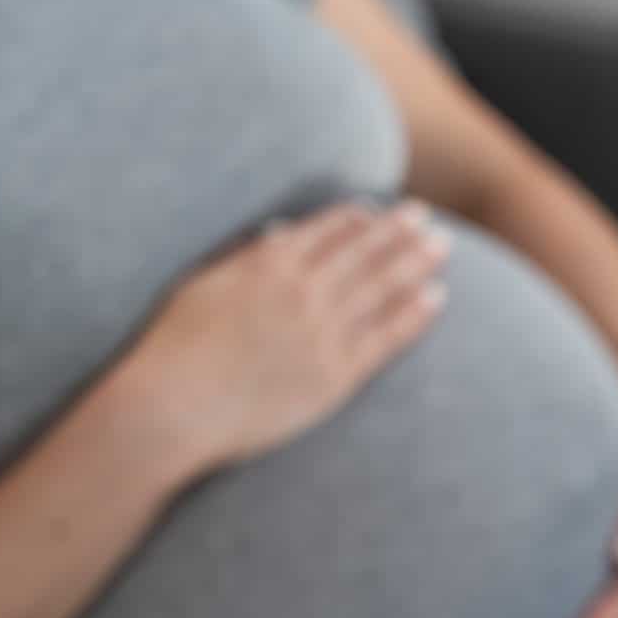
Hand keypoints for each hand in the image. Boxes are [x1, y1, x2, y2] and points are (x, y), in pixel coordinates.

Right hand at [115, 202, 448, 473]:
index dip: (359, 220)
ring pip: (383, 288)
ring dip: (416, 263)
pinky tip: (436, 297)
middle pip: (365, 253)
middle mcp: (303, 291)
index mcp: (269, 264)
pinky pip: (385, 337)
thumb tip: (283, 234)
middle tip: (427, 219)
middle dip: (399, 232)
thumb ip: (247, 257)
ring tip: (442, 247)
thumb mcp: (206, 284)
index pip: (327, 231)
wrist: (174, 406)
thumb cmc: (177, 347)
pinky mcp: (336, 374)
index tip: (382, 211)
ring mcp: (323, 332)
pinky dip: (413, 314)